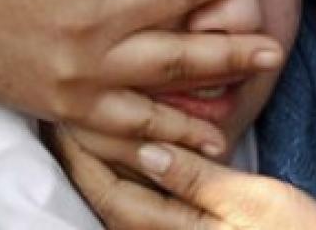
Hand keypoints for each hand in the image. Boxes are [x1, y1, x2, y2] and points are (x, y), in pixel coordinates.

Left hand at [49, 128, 315, 229]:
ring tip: (87, 124)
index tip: (63, 113)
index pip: (109, 190)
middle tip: (63, 110)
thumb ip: (196, 179)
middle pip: (108, 197)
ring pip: (124, 201)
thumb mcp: (253, 201)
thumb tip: (146, 149)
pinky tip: (134, 152)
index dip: (83, 152)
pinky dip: (132, 177)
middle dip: (83, 155)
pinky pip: (147, 205)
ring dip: (104, 164)